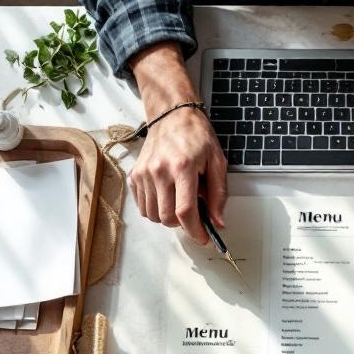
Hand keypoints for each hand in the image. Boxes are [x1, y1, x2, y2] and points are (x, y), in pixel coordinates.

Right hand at [129, 108, 226, 244]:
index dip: (195, 231)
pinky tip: (166, 195)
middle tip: (193, 213)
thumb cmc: (196, 136)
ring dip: (168, 216)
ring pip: (153, 215)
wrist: (172, 116)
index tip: (203, 237)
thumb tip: (217, 221)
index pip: (185, 211)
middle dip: (183, 224)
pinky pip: (142, 206)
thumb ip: (219, 194)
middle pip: (167, 217)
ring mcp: (144, 173)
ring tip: (178, 200)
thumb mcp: (217, 161)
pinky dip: (155, 208)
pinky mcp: (135, 175)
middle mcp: (159, 171)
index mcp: (182, 167)